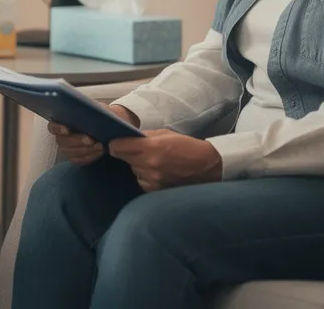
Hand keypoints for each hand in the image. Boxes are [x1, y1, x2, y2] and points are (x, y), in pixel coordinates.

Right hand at [48, 104, 137, 165]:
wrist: (106, 128)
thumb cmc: (98, 116)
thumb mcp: (96, 109)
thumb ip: (91, 110)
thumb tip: (92, 113)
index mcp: (62, 122)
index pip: (52, 127)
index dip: (58, 129)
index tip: (67, 130)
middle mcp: (61, 137)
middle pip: (62, 141)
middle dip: (77, 141)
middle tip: (91, 139)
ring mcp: (67, 149)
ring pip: (71, 153)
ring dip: (86, 150)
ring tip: (100, 146)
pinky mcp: (75, 158)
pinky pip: (79, 160)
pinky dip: (90, 157)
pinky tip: (99, 152)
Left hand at [107, 130, 222, 191]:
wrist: (207, 166)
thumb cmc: (187, 147)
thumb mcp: (165, 134)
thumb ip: (145, 136)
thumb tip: (127, 136)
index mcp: (151, 147)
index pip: (118, 147)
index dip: (115, 144)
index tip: (116, 143)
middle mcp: (149, 165)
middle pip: (124, 159)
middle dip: (127, 153)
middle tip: (139, 150)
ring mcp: (153, 180)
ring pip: (133, 170)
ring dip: (138, 165)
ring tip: (154, 161)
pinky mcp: (157, 190)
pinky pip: (142, 181)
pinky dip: (145, 176)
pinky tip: (158, 172)